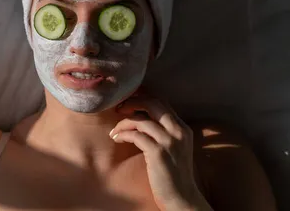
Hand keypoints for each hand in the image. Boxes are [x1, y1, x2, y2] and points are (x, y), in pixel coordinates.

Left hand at [110, 95, 211, 210]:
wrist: (182, 198)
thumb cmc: (172, 174)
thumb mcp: (173, 148)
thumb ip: (163, 132)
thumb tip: (140, 117)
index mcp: (183, 128)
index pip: (161, 102)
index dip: (142, 98)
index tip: (128, 104)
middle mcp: (179, 131)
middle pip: (153, 103)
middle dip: (132, 102)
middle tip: (119, 109)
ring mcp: (169, 141)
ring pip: (140, 119)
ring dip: (123, 123)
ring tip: (114, 132)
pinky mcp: (158, 152)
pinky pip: (135, 135)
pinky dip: (123, 134)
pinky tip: (117, 139)